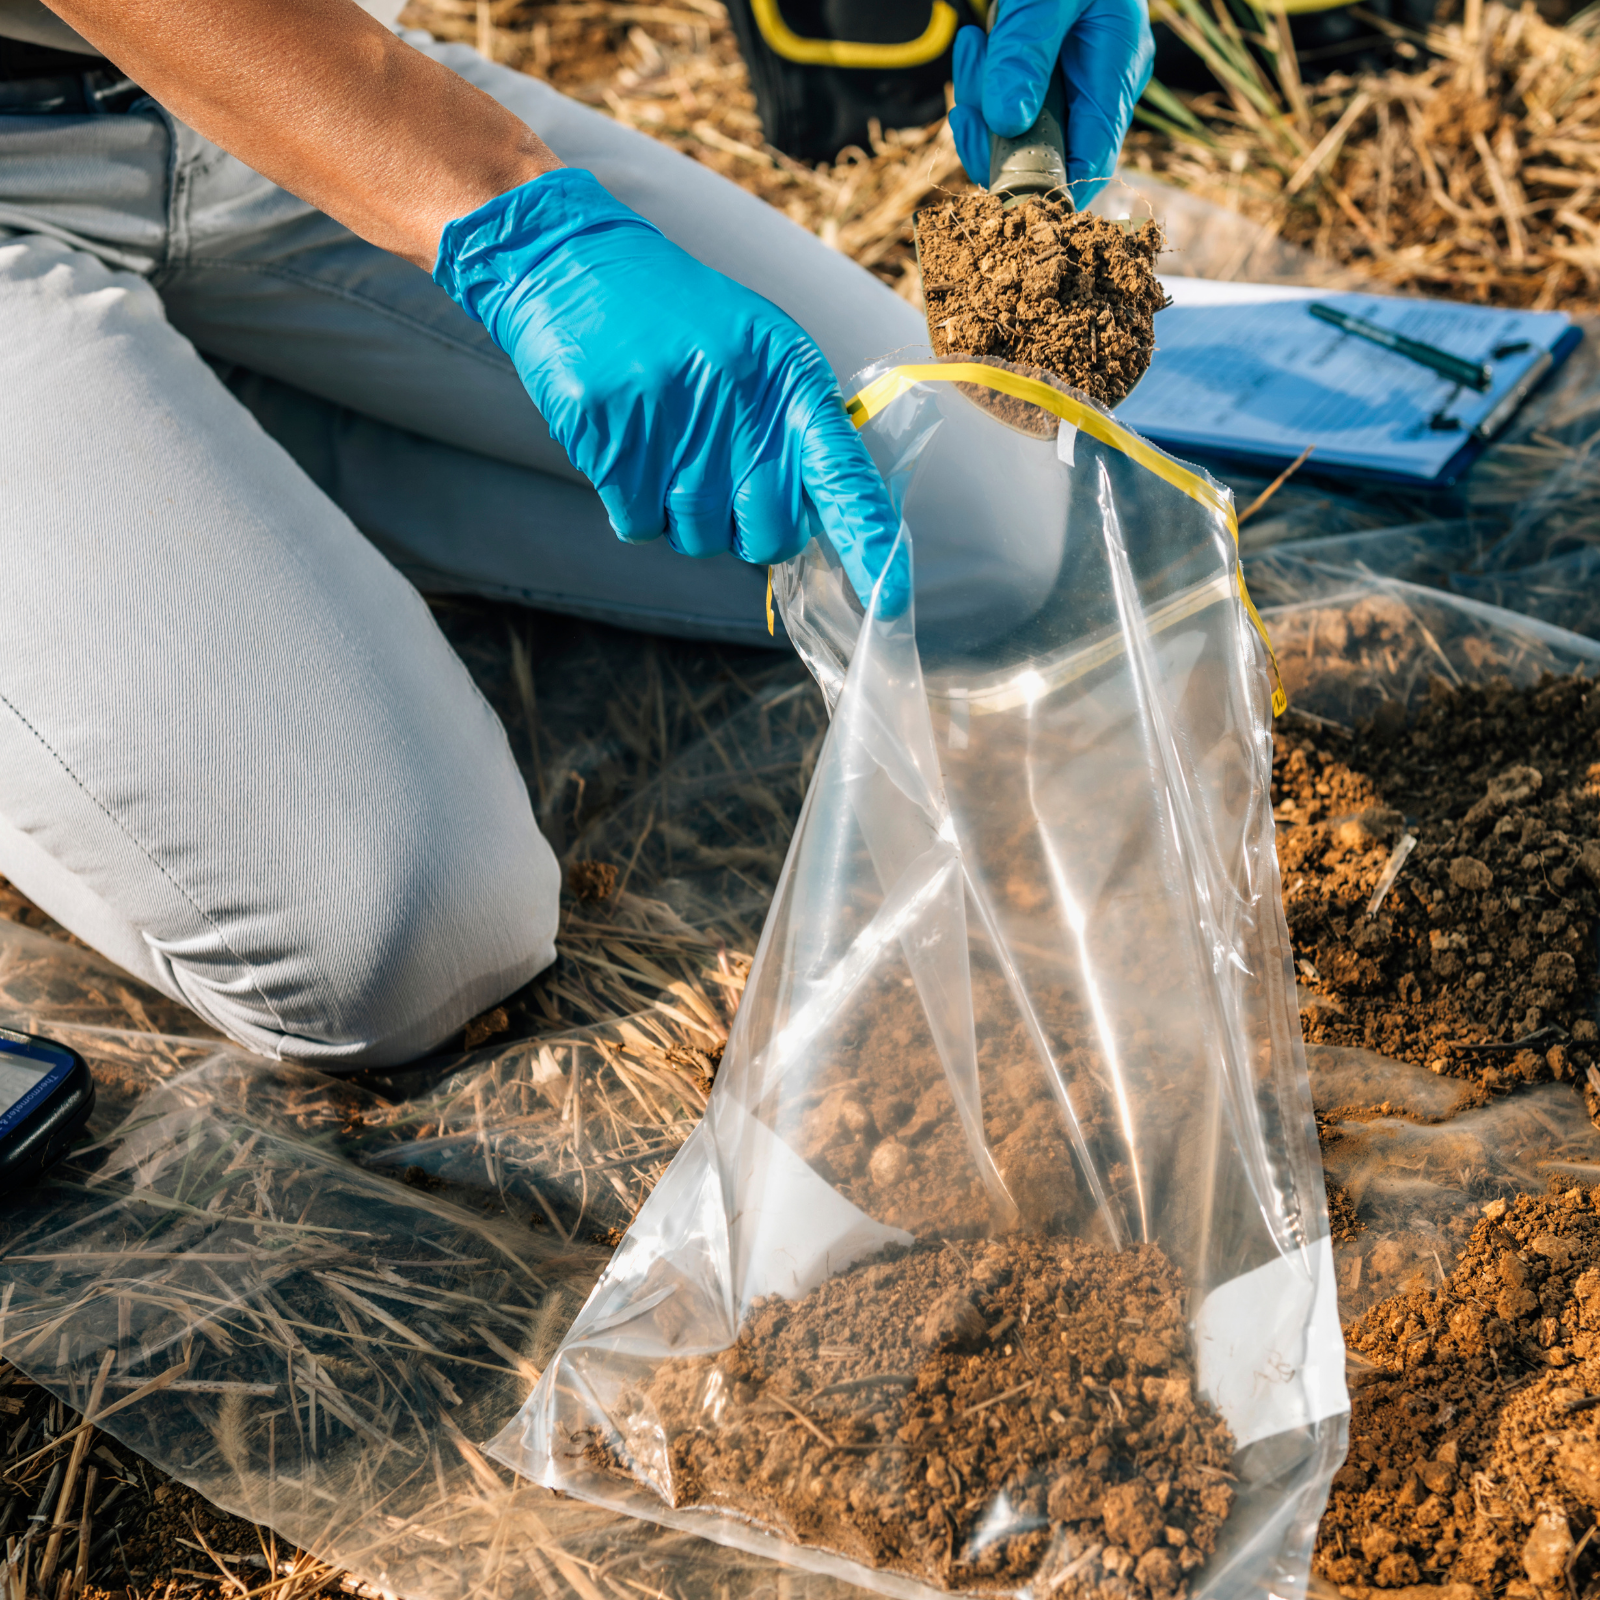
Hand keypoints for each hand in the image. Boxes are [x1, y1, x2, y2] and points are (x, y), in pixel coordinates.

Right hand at [433, 168, 907, 614]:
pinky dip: (632, 505)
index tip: (887, 597)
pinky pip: (637, 523)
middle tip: (724, 484)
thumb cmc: (676, 319)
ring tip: (666, 446)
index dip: (865, 538)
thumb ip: (790, 427)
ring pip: (696, 537)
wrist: (571, 264)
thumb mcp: (755, 350)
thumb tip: (815, 521)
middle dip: (750, 532)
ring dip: (682, 515)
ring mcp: (669, 420)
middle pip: (766, 533)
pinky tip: (627, 449)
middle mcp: (736, 400)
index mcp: (785, 375)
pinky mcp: (610, 436)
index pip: (840, 472)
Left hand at [949, 0, 1153, 207]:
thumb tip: (1007, 122)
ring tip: (974, 46)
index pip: (1088, 168)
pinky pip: (1008, 103)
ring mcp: (1072, 81)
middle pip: (1045, 156)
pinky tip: (974, 46)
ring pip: (1018, 130)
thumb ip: (1027, 52)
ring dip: (983, 103)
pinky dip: (984, 85)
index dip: (1045, 191)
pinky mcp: (1045, 72)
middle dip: (996, 136)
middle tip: (972, 90)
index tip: (996, 186)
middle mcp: (1099, 87)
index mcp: (1115, 72)